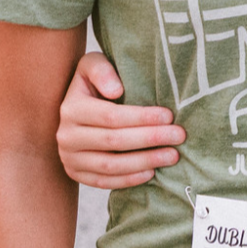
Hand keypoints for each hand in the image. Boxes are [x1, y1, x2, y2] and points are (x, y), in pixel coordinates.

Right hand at [56, 50, 184, 188]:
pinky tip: (152, 172)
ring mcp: (69, 158)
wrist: (76, 109)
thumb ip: (102, 70)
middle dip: (150, 138)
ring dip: (145, 161)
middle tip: (179, 136)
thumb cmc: (95, 83)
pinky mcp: (75, 174)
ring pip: (110, 165)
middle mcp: (66, 136)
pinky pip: (103, 182)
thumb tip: (115, 90)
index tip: (169, 116)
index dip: (142, 117)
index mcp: (72, 108)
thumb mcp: (92, 65)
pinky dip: (129, 180)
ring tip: (172, 156)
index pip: (111, 116)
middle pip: (114, 141)